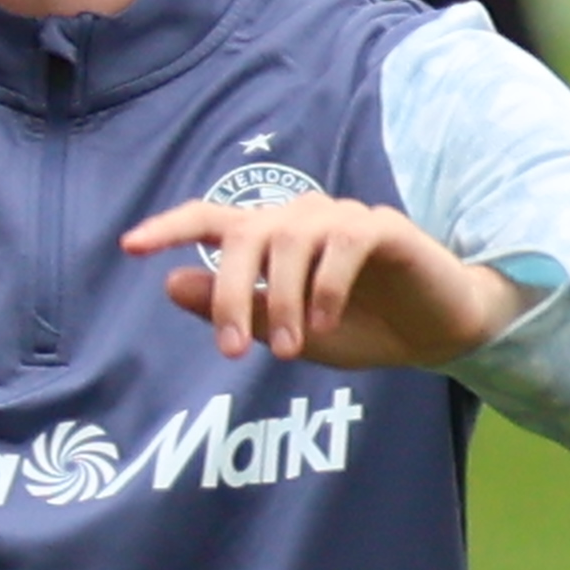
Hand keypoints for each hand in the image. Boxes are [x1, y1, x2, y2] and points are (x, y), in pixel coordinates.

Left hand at [117, 192, 529, 367]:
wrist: (438, 331)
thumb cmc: (364, 328)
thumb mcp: (288, 332)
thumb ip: (235, 310)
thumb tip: (169, 284)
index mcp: (274, 239)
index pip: (213, 219)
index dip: (170, 227)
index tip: (130, 247)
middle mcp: (302, 219)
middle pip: (245, 234)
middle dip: (228, 293)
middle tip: (231, 350)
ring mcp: (342, 219)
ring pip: (289, 241)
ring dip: (280, 300)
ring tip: (286, 349)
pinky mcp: (383, 227)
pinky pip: (341, 245)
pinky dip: (325, 288)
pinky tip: (326, 325)